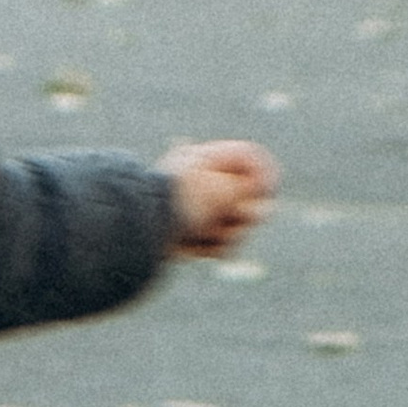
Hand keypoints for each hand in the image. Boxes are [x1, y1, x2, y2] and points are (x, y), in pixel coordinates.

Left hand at [162, 139, 278, 252]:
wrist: (139, 229)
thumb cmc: (180, 201)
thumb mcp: (222, 189)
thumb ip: (248, 191)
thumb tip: (262, 200)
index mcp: (205, 161)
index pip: (247, 159)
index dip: (264, 174)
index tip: (268, 190)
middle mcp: (202, 183)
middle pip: (246, 198)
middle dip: (243, 212)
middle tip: (232, 215)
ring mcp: (198, 210)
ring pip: (235, 225)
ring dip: (226, 233)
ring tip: (203, 232)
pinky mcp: (192, 235)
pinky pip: (220, 244)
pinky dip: (212, 247)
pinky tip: (194, 247)